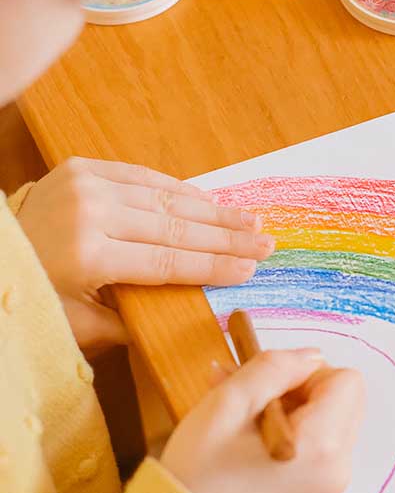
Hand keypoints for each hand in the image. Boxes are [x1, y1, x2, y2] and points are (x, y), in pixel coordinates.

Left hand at [16, 157, 273, 349]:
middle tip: (266, 242)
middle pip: (176, 228)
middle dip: (228, 237)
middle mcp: (91, 213)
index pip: (168, 262)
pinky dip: (180, 190)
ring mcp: (87, 184)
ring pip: (167, 199)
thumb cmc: (30, 295)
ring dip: (214, 211)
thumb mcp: (73, 324)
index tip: (250, 269)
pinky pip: (144, 177)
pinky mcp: (83, 167)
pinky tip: (210, 201)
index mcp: (87, 255)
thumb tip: (182, 322)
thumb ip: (128, 324)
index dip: (213, 266)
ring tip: (250, 221)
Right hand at [160, 349, 364, 492]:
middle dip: (299, 389)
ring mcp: (331, 483)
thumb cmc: (199, 473)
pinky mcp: (317, 490)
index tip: (267, 388)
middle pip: (343, 399)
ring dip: (290, 407)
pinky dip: (290, 429)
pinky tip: (249, 435)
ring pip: (329, 417)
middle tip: (251, 398)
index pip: (345, 381)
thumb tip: (311, 356)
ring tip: (241, 417)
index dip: (306, 373)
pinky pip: (318, 442)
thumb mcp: (229, 404)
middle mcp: (339, 467)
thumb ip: (275, 368)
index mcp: (323, 447)